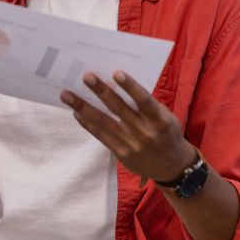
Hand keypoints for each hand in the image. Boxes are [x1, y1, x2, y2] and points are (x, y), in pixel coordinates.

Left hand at [61, 71, 195, 183]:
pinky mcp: (121, 153)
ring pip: (103, 122)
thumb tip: (117, 86)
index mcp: (160, 121)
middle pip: (119, 108)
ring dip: (83, 107)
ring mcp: (131, 144)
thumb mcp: (166, 117)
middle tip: (86, 76)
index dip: (131, 87)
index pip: (144, 101)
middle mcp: (144, 132)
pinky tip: (76, 112)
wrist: (173, 167)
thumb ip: (146, 104)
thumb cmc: (167, 134)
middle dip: (101, 91)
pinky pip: (100, 136)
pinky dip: (87, 123)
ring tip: (66, 95)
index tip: (116, 72)